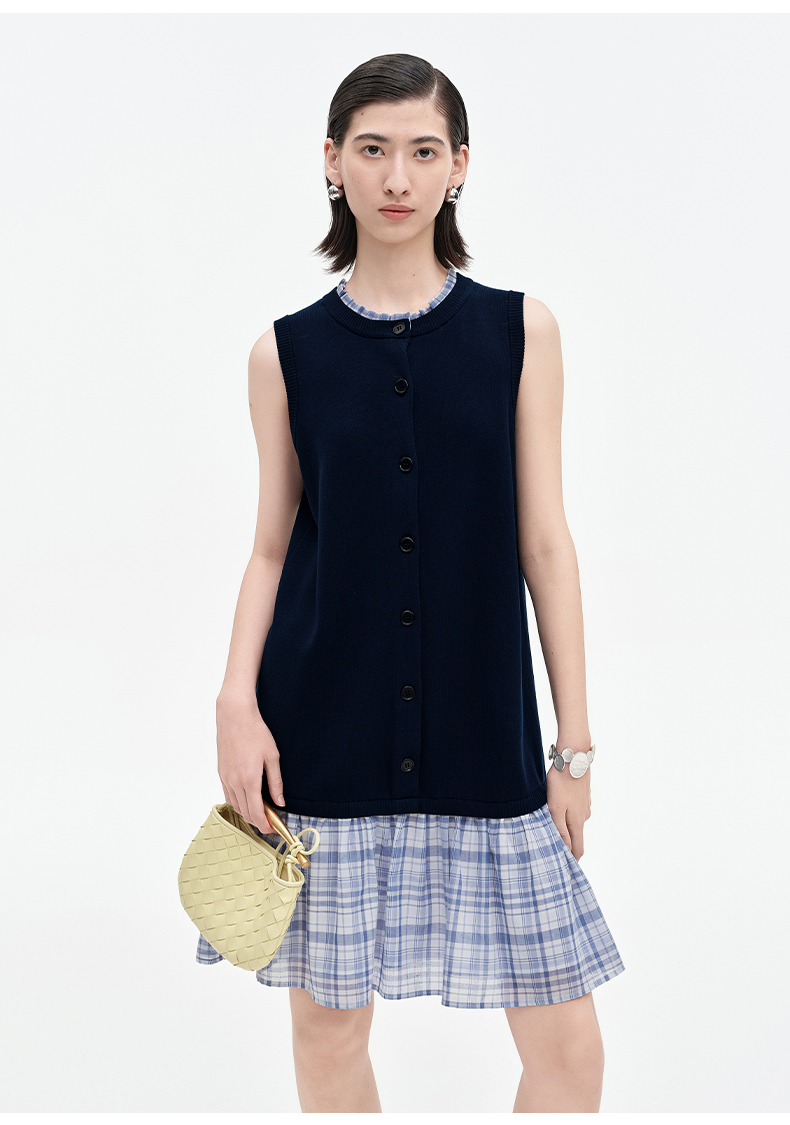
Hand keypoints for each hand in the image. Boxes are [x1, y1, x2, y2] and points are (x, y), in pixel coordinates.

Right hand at [216, 694, 285, 835]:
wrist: (234, 716)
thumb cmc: (255, 732)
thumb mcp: (273, 757)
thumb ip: (276, 782)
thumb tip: (280, 802)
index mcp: (249, 780)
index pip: (256, 812)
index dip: (265, 825)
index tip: (273, 829)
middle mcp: (235, 782)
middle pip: (245, 813)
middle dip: (257, 821)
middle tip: (270, 823)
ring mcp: (226, 778)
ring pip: (235, 806)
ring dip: (247, 813)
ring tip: (260, 813)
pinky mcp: (221, 773)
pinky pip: (228, 796)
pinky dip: (238, 803)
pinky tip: (247, 800)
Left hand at [546, 748, 591, 860]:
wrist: (573, 757)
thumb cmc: (562, 782)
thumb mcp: (555, 808)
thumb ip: (560, 830)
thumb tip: (565, 849)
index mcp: (577, 821)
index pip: (578, 849)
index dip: (572, 860)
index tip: (564, 869)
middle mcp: (583, 815)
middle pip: (577, 838)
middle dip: (569, 848)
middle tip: (556, 854)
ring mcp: (584, 804)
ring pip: (576, 823)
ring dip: (567, 830)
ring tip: (553, 831)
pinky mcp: (582, 795)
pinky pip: (575, 810)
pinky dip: (568, 815)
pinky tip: (559, 810)